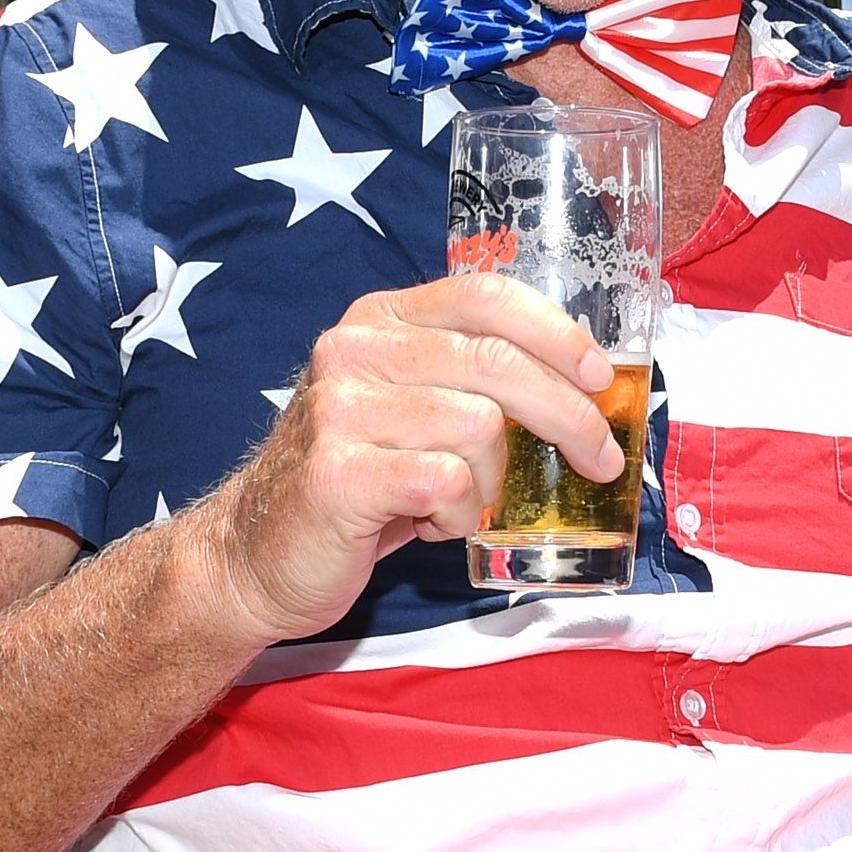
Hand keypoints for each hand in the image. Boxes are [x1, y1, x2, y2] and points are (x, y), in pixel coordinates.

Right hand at [190, 273, 624, 645]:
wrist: (252, 555)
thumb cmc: (355, 486)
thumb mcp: (409, 412)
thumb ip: (472, 383)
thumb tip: (582, 390)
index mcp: (379, 321)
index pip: (485, 296)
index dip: (556, 332)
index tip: (600, 376)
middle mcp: (354, 351)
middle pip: (496, 362)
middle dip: (568, 416)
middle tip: (599, 461)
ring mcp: (340, 409)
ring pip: (478, 427)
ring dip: (496, 482)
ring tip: (466, 505)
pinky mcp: (339, 473)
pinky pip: (447, 482)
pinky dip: (460, 514)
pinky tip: (435, 525)